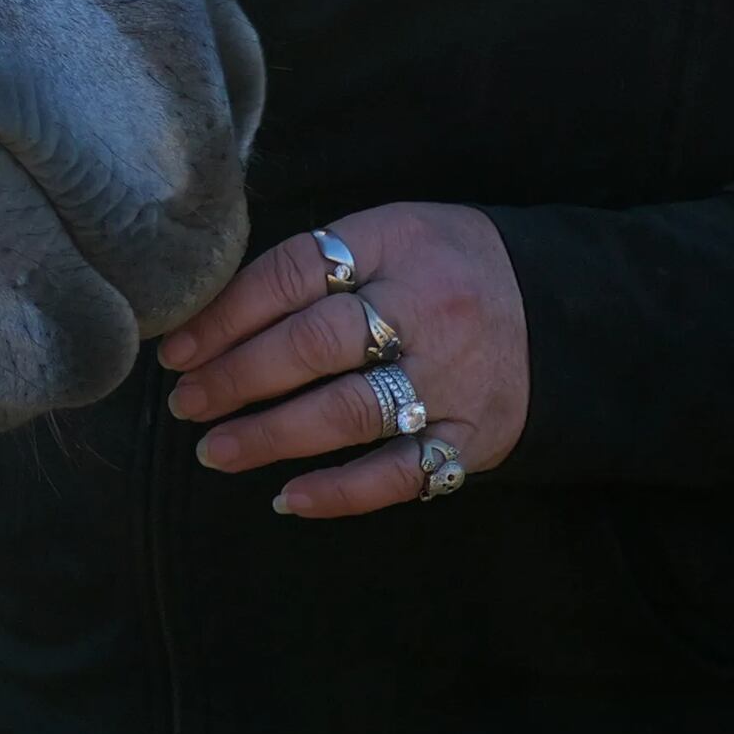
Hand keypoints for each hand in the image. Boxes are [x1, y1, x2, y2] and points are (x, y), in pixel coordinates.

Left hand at [155, 201, 528, 518]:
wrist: (558, 304)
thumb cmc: (439, 268)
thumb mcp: (387, 236)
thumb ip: (314, 267)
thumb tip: (209, 319)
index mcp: (395, 243)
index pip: (294, 274)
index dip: (225, 315)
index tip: (176, 351)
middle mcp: (426, 307)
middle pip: (315, 343)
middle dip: (237, 378)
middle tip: (187, 404)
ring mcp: (453, 376)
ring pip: (349, 411)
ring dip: (271, 436)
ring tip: (214, 450)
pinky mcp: (474, 436)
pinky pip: (402, 474)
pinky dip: (341, 492)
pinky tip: (288, 498)